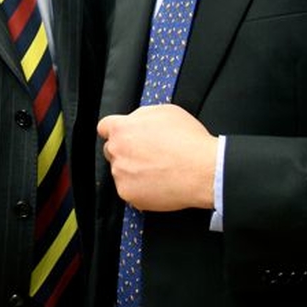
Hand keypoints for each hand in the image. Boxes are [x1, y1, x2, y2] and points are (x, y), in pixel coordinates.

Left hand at [98, 103, 217, 210]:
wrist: (202, 170)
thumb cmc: (188, 139)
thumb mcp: (165, 112)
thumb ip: (141, 116)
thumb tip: (135, 121)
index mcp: (122, 128)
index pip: (104, 127)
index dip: (115, 131)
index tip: (123, 136)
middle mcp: (117, 151)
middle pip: (111, 150)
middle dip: (124, 151)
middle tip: (146, 155)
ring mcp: (121, 174)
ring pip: (120, 171)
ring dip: (132, 171)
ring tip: (157, 170)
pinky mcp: (128, 194)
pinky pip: (129, 190)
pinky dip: (140, 189)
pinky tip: (158, 184)